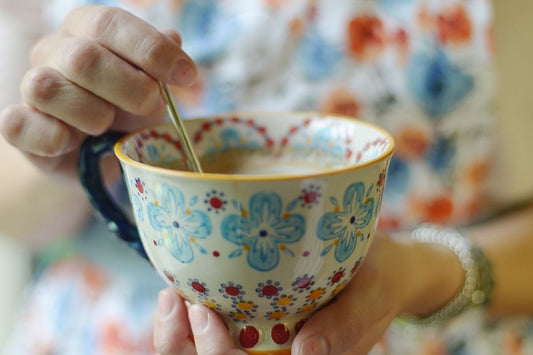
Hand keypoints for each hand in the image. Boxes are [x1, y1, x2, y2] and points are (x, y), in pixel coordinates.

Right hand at [0, 5, 196, 181]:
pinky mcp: (20, 126)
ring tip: (107, 126)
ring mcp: (31, 87)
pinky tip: (74, 143)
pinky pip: (19, 124)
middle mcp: (55, 51)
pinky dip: (52, 137)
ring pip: (48, 88)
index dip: (151, 49)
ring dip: (92, 114)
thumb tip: (173, 38)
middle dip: (130, 88)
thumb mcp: (151, 85)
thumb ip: (159, 64)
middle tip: (151, 106)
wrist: (98, 155)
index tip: (186, 76)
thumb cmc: (126, 110)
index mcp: (88, 30)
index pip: (110, 22)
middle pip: (82, 58)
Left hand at [153, 233, 463, 354]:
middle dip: (185, 347)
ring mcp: (266, 346)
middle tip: (173, 301)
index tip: (203, 312)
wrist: (387, 267)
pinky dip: (189, 325)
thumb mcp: (371, 297)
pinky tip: (181, 294)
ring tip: (170, 297)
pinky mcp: (258, 327)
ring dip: (179, 338)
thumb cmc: (382, 278)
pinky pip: (216, 336)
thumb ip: (345, 325)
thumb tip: (308, 354)